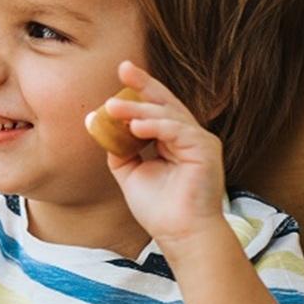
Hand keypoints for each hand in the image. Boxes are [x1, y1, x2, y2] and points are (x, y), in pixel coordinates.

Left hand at [96, 61, 228, 249]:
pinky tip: (136, 128)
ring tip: (113, 108)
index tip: (122, 71)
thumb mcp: (129, 172)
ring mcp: (199, 141)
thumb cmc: (159, 208)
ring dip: (138, 109)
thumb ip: (118, 148)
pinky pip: (178, 130)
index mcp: (171, 139)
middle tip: (124, 69)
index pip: (155, 107)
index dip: (140, 89)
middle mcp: (188, 135)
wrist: (178, 234)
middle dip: (143, 84)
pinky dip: (156, 126)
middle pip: (164, 102)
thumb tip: (97, 123)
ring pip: (167, 114)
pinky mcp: (206, 150)